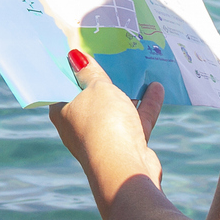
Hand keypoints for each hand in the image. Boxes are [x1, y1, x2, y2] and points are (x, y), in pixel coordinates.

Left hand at [49, 49, 164, 198]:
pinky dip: (145, 104)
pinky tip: (157, 87)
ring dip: (126, 91)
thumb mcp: (97, 89)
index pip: (62, 86)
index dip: (70, 68)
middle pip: (90, 96)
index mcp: (63, 112)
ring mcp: (103, 136)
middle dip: (101, 78)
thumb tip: (75, 56)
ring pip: (115, 108)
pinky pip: (135, 119)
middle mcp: (79, 125)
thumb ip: (90, 72)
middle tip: (110, 53)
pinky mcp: (126, 144)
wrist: (126, 169)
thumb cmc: (103, 123)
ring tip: (137, 69)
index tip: (78, 50)